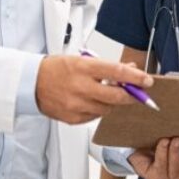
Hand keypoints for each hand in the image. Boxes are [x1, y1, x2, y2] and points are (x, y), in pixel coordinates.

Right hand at [35, 55, 152, 123]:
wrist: (30, 83)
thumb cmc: (57, 68)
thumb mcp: (82, 60)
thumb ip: (107, 67)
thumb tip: (131, 69)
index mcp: (84, 68)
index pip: (117, 72)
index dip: (136, 78)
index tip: (148, 81)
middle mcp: (81, 87)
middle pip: (117, 96)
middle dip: (132, 96)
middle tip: (139, 94)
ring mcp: (76, 105)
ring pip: (108, 108)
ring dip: (113, 102)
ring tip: (107, 94)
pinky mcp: (73, 118)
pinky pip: (95, 117)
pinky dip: (99, 110)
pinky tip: (91, 101)